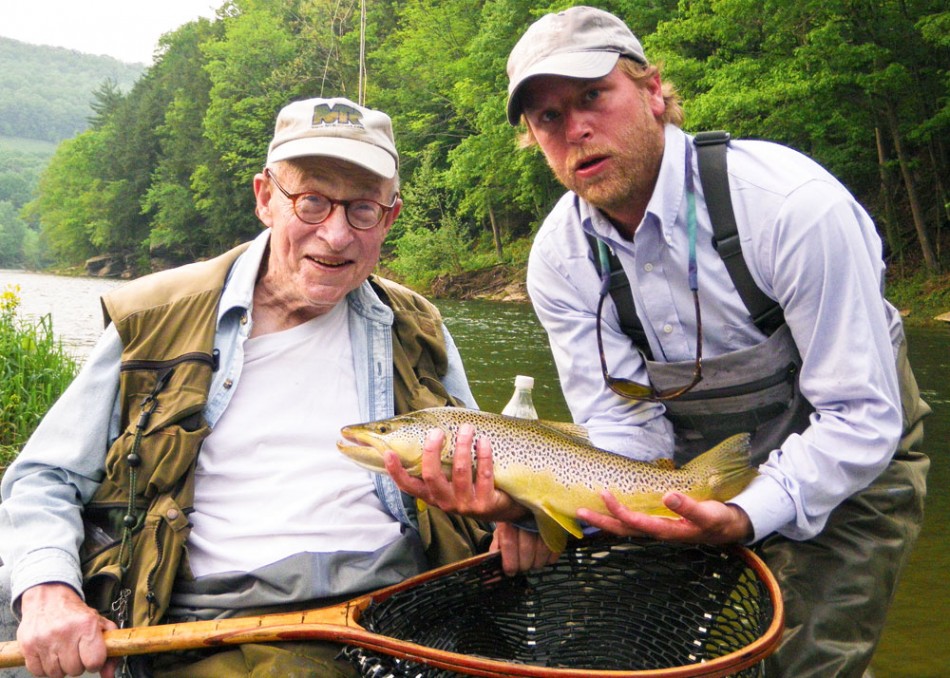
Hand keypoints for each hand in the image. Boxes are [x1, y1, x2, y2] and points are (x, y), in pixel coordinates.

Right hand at [17, 583, 117, 677]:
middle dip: (77, 664)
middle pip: (75, 670)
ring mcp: (44, 640)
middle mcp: (65, 632)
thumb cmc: (75, 614)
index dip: (95, 663)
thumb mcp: (98, 624)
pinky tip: (49, 654)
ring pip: (56, 674)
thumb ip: (109, 649)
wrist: (48, 598)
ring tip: (62, 651)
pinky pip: (38, 672)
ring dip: (60, 666)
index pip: (94, 661)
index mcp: (86, 625)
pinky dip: (44, 667)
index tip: (92, 657)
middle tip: (75, 651)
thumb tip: (109, 675)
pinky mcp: (28, 646)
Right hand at [383, 424, 528, 521]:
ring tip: (467, 428)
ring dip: (462, 446)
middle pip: (431, 477)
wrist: (501, 507)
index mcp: (432, 495)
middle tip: (437, 431)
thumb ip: (438, 461)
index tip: (388, 452)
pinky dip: (484, 456)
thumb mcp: (450, 477)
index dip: (396, 471)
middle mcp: (445, 502)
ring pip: (459, 473)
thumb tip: (427, 428)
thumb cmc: (471, 484)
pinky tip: (484, 441)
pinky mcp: (485, 505)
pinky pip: (484, 476)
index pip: (408, 486)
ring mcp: (464, 505)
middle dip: (432, 451)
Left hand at [490, 522, 559, 575]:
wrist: (534, 503)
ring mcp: (545, 522)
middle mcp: (527, 519)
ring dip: (536, 563)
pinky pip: (555, 549)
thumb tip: (494, 557)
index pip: (509, 543)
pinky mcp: (558, 527)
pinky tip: (542, 556)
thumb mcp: (504, 526)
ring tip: (531, 563)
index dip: (510, 562)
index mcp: (511, 518)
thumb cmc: (517, 518)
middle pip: (526, 550)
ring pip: (541, 551)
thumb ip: (498, 542)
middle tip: (521, 568)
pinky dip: (548, 558)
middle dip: (523, 565)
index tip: (510, 571)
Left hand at [576, 491, 753, 544]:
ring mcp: (655, 529)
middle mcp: (657, 532)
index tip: (604, 495)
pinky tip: (605, 512)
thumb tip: (668, 496)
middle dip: (601, 521)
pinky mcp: (657, 524)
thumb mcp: (707, 513)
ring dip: (605, 521)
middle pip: (623, 530)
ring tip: (584, 512)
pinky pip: (631, 523)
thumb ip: (688, 507)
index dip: (619, 510)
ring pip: (624, 528)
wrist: (727, 528)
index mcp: (667, 530)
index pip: (636, 522)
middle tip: (578, 512)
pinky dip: (616, 518)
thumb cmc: (716, 520)